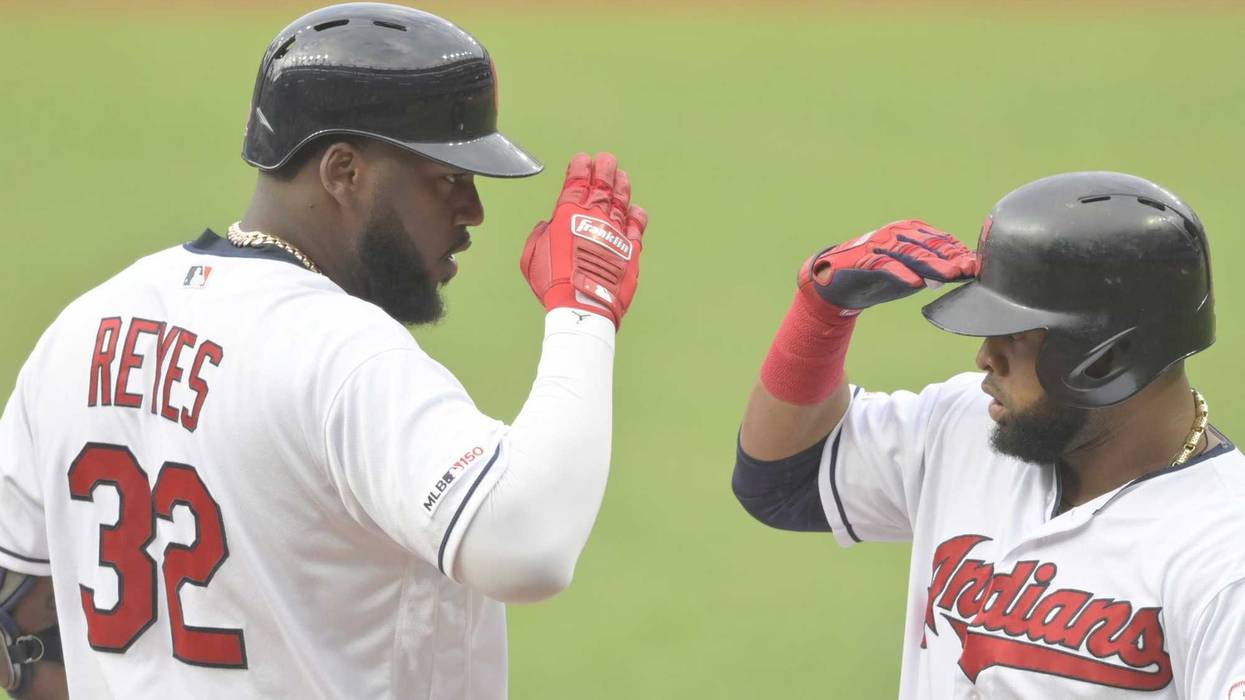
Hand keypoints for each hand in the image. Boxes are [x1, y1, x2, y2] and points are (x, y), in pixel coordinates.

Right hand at [520, 152, 647, 327]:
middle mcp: (594, 218)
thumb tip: (547, 226)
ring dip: (621, 186)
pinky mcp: (630, 249)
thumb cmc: (553, 282)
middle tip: (607, 160)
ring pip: (621, 201)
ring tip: (622, 176)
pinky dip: (636, 216)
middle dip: (604, 170)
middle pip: (602, 186)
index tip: (583, 159)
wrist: (582, 303)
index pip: (576, 183)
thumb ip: (540, 235)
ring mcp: (614, 232)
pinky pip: (636, 227)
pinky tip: (635, 209)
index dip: (579, 169)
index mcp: (567, 216)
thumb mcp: (532, 255)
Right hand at [799, 220, 976, 317]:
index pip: (940, 241)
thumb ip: (935, 270)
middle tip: (969, 269)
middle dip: (951, 257)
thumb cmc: (878, 276)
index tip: (977, 267)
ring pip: (910, 253)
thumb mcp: (911, 273)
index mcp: (911, 232)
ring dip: (933, 264)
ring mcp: (879, 245)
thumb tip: (967, 272)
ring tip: (951, 274)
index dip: (959, 253)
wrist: (836, 282)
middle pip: (929, 245)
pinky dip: (901, 273)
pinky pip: (885, 265)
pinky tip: (915, 282)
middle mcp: (896, 233)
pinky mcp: (863, 259)